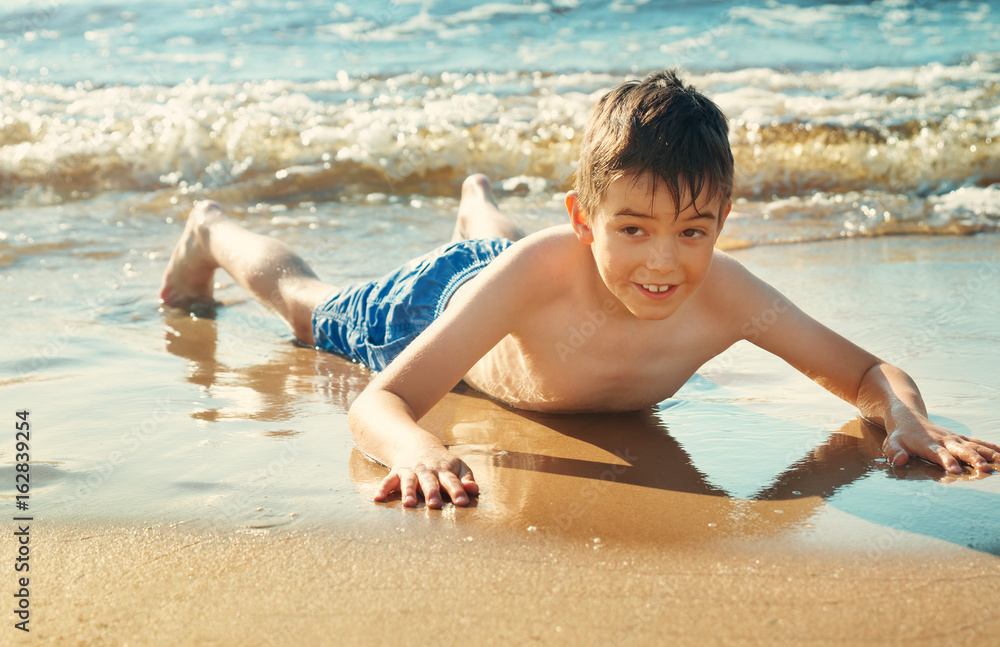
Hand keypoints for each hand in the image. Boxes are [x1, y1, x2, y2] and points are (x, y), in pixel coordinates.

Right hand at [374, 448, 478, 507]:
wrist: (418, 444)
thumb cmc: (443, 462)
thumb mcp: (458, 466)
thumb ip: (466, 478)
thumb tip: (474, 490)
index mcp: (444, 470)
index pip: (452, 481)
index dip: (458, 491)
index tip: (462, 502)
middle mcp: (427, 471)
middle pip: (430, 482)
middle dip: (432, 493)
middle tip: (435, 505)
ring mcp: (411, 471)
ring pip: (409, 481)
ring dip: (409, 492)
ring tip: (409, 504)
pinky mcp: (397, 472)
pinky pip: (388, 480)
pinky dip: (383, 489)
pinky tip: (378, 499)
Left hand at [882, 414, 999, 473]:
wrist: (908, 417)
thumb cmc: (900, 435)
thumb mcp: (891, 443)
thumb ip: (894, 452)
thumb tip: (898, 461)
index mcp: (929, 444)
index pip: (939, 454)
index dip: (947, 461)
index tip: (955, 470)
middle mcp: (945, 440)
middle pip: (962, 450)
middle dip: (973, 459)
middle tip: (984, 469)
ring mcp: (955, 439)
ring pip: (975, 446)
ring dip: (988, 454)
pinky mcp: (960, 439)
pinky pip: (978, 443)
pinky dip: (991, 448)